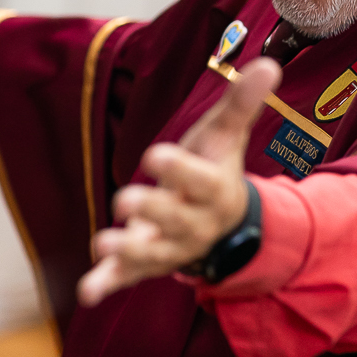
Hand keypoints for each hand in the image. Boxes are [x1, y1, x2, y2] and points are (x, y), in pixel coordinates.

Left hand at [76, 57, 281, 306]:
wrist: (219, 226)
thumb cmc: (214, 171)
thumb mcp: (225, 137)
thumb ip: (240, 104)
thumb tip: (269, 63)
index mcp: (212, 190)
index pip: (200, 181)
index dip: (180, 170)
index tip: (155, 153)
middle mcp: (193, 224)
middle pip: (174, 220)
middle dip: (150, 210)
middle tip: (124, 200)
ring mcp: (168, 248)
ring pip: (151, 254)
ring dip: (128, 251)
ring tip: (104, 243)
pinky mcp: (144, 265)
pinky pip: (125, 278)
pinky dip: (106, 285)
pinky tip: (87, 293)